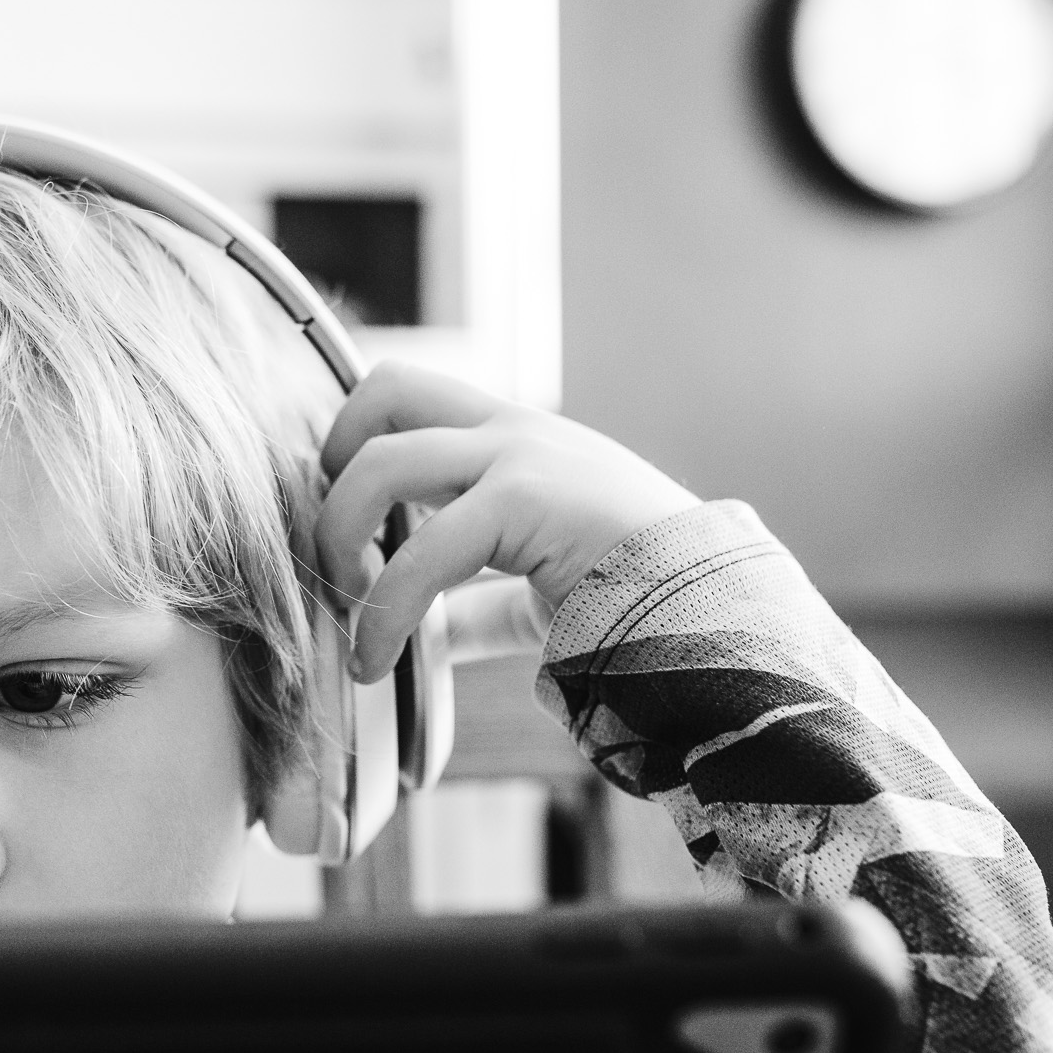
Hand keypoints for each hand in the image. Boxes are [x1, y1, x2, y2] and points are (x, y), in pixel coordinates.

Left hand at [316, 361, 700, 682]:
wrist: (719, 621)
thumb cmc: (639, 607)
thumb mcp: (535, 593)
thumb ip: (475, 605)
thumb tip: (426, 637)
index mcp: (517, 438)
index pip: (407, 393)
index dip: (353, 443)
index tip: (346, 526)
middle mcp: (515, 430)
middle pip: (382, 390)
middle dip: (333, 476)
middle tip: (337, 561)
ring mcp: (523, 455)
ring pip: (380, 460)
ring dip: (337, 538)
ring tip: (348, 614)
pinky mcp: (529, 498)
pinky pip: (421, 551)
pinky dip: (382, 612)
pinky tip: (377, 662)